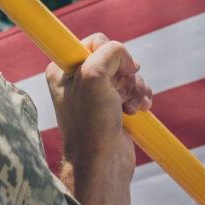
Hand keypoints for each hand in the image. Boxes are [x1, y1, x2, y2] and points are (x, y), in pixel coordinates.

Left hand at [45, 34, 152, 204]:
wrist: (103, 163)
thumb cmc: (91, 123)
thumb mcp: (94, 76)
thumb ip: (110, 52)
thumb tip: (127, 60)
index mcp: (64, 68)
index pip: (95, 41)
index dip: (109, 54)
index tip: (106, 76)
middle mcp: (79, 78)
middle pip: (116, 56)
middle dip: (126, 74)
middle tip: (119, 93)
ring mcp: (98, 93)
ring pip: (129, 72)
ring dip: (136, 86)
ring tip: (131, 106)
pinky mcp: (114, 105)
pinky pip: (135, 88)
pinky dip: (141, 96)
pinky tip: (139, 110)